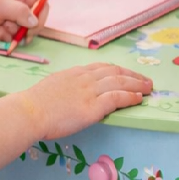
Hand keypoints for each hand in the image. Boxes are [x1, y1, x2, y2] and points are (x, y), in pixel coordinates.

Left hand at [0, 0, 44, 41]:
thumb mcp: (0, 5)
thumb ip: (19, 11)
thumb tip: (35, 21)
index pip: (41, 3)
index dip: (40, 16)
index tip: (32, 27)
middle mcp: (21, 3)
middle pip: (36, 19)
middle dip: (25, 28)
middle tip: (14, 30)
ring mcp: (15, 16)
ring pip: (26, 30)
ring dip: (14, 33)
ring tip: (1, 27)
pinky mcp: (10, 27)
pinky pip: (16, 36)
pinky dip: (8, 37)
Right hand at [21, 63, 153, 140]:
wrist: (29, 112)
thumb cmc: (34, 104)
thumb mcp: (52, 86)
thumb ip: (65, 87)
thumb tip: (71, 93)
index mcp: (74, 73)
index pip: (102, 68)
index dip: (118, 71)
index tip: (127, 74)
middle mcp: (85, 79)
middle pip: (115, 72)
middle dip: (133, 76)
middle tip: (145, 80)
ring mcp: (90, 92)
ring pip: (120, 83)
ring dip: (137, 85)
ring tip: (148, 88)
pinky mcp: (93, 107)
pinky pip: (117, 98)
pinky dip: (130, 97)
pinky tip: (138, 99)